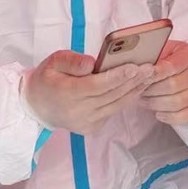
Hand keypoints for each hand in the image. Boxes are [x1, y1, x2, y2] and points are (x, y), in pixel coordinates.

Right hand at [22, 51, 153, 134]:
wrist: (36, 107)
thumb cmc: (47, 79)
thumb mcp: (53, 62)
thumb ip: (72, 61)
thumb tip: (92, 64)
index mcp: (67, 93)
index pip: (97, 85)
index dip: (117, 76)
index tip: (135, 66)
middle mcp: (78, 111)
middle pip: (111, 95)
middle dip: (133, 81)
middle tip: (151, 68)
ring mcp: (86, 122)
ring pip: (116, 105)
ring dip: (135, 90)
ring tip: (150, 76)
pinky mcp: (91, 127)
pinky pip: (113, 111)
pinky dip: (126, 99)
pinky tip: (138, 87)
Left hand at [140, 41, 187, 125]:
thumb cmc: (172, 58)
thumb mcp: (164, 50)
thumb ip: (154, 57)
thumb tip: (138, 68)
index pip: (173, 66)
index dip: (156, 73)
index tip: (142, 76)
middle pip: (173, 86)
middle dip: (152, 90)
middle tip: (140, 89)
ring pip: (177, 103)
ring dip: (156, 104)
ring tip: (144, 100)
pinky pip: (185, 116)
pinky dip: (169, 117)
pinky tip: (158, 112)